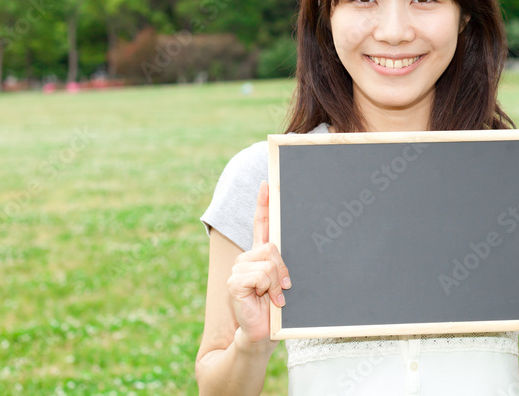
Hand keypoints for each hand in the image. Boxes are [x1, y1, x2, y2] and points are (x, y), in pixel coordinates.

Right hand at [226, 181, 290, 344]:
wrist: (261, 336)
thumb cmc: (276, 312)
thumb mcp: (283, 282)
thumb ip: (282, 264)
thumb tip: (282, 248)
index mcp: (261, 256)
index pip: (261, 224)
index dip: (264, 203)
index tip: (268, 183)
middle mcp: (247, 259)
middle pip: (271, 245)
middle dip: (283, 267)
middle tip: (284, 288)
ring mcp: (238, 269)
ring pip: (268, 260)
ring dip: (276, 282)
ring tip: (274, 298)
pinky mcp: (234, 281)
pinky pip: (261, 274)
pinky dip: (268, 289)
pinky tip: (264, 301)